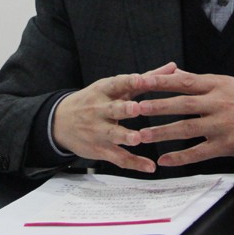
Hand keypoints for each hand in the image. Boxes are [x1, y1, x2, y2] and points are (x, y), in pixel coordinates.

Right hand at [53, 62, 176, 173]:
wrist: (60, 122)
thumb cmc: (96, 99)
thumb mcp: (115, 86)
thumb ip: (146, 78)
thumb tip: (173, 67)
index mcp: (105, 90)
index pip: (117, 84)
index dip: (129, 82)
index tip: (141, 80)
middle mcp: (100, 109)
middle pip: (113, 109)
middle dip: (124, 109)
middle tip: (136, 108)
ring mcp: (99, 130)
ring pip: (112, 134)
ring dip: (125, 136)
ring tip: (137, 138)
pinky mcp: (100, 149)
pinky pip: (118, 157)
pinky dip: (134, 163)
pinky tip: (149, 167)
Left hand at [136, 68, 233, 166]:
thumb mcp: (226, 82)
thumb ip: (198, 80)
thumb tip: (174, 72)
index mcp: (215, 85)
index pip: (182, 81)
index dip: (159, 81)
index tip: (139, 81)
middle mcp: (217, 103)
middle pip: (181, 104)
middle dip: (156, 106)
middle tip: (134, 108)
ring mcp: (221, 125)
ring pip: (186, 129)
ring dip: (162, 133)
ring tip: (141, 136)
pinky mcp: (226, 145)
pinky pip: (199, 153)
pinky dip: (180, 158)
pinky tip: (164, 160)